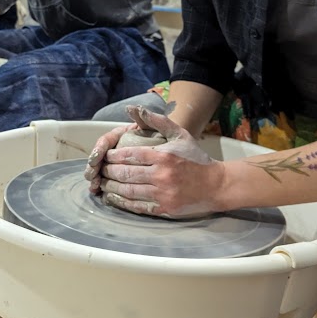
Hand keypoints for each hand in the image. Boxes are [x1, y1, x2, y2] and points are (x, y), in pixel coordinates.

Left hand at [87, 105, 224, 218]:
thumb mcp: (180, 134)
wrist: (216, 185)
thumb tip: (135, 108)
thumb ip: (158, 121)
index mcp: (163, 156)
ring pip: (128, 191)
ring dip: (111, 187)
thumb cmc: (196, 158)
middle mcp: (161, 175)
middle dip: (108, 171)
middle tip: (100, 169)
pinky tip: (113, 197)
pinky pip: (137, 206)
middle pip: (125, 174)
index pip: (130, 155)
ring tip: (103, 183)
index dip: (113, 156)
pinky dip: (122, 202)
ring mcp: (162, 194)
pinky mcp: (164, 208)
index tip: (106, 156)